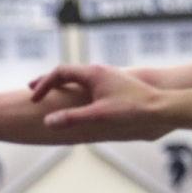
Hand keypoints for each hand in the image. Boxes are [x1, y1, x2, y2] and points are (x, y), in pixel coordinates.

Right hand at [27, 64, 165, 140]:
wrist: (159, 107)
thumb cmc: (131, 109)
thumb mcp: (98, 115)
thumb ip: (72, 118)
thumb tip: (48, 122)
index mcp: (92, 73)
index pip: (60, 72)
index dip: (43, 84)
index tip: (34, 99)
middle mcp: (98, 70)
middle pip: (66, 71)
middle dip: (48, 81)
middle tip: (32, 89)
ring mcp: (106, 75)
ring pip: (77, 76)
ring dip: (61, 84)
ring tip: (50, 94)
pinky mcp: (113, 83)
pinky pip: (86, 82)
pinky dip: (73, 88)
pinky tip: (74, 100)